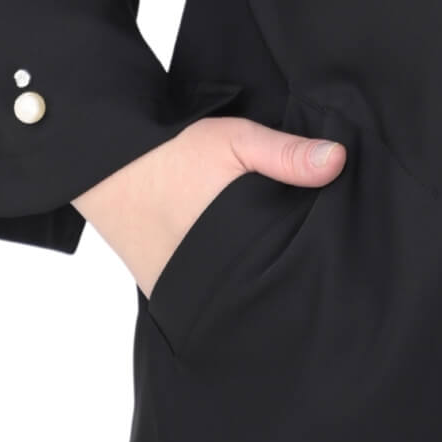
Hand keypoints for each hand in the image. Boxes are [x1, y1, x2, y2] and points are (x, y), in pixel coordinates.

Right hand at [72, 114, 346, 297]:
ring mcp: (179, 294)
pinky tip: (240, 271)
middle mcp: (205, 283)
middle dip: (281, 282)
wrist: (102, 163)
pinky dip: (221, 288)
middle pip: (259, 293)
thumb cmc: (170, 152)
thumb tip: (339, 160)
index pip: (283, 278)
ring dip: (250, 286)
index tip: (334, 262)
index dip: (310, 269)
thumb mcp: (233, 140)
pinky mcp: (161, 293)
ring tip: (279, 271)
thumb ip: (284, 153)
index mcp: (231, 250)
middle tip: (313, 270)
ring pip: (231, 301)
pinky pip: (202, 300)